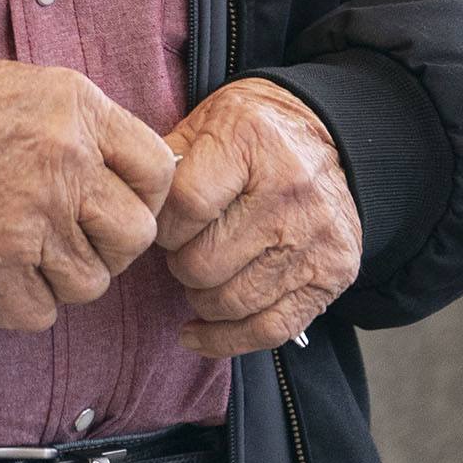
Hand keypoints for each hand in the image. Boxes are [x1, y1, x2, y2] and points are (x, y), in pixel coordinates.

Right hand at [0, 52, 178, 329]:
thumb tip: (137, 180)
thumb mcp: (40, 89)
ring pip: (90, 282)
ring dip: (64, 277)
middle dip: (110, 245)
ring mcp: (31, 217)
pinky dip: (21, 304)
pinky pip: (39, 314)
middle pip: (134, 235)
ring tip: (30, 250)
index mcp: (80, 112)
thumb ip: (92, 130)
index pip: (158, 172)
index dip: (145, 195)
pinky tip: (2, 275)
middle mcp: (65, 164)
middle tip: (76, 235)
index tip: (118, 201)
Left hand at [154, 78, 360, 356]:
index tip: (160, 225)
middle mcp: (289, 193)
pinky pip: (269, 329)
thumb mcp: (205, 122)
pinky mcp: (331, 278)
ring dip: (200, 298)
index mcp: (251, 143)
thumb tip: (131, 206)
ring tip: (197, 277)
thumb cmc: (252, 134)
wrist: (329, 140)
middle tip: (181, 250)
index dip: (160, 225)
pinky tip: (198, 331)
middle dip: (178, 263)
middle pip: (204, 261)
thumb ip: (166, 161)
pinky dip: (226, 340)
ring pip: (231, 301)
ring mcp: (314, 240)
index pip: (185, 205)